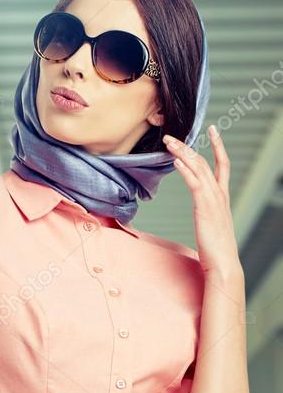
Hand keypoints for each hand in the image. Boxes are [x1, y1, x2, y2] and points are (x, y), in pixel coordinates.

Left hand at [163, 126, 241, 278]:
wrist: (223, 262)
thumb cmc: (216, 248)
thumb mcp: (211, 225)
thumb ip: (208, 213)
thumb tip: (202, 212)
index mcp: (222, 197)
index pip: (222, 164)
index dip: (218, 146)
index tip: (213, 130)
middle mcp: (220, 194)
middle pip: (204, 162)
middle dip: (188, 147)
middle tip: (172, 135)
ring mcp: (214, 199)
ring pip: (198, 169)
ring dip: (182, 154)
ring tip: (169, 142)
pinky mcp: (205, 207)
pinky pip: (194, 184)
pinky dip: (185, 171)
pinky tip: (176, 162)